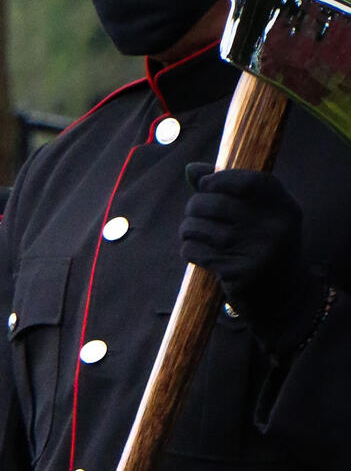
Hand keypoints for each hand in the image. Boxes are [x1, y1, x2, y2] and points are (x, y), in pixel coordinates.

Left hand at [182, 163, 322, 342]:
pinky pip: (196, 250)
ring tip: (193, 234)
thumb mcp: (259, 217)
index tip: (204, 186)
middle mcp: (274, 227)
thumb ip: (228, 190)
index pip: (247, 180)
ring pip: (199, 227)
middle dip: (194, 207)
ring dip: (187, 230)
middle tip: (194, 216)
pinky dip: (189, 249)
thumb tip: (191, 169)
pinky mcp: (237, 273)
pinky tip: (197, 252)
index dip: (218, 179)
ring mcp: (257, 251)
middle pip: (214, 203)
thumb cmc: (263, 250)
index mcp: (284, 207)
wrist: (282, 301)